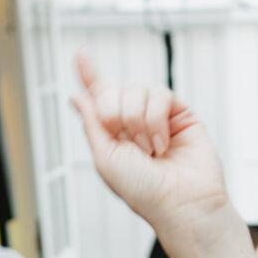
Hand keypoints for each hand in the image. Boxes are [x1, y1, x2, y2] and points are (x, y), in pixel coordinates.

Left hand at [68, 54, 228, 236]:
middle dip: (112, 111)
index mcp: (113, 134)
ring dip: (136, 119)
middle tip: (126, 139)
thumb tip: (77, 96)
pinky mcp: (179, 113)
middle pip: (113, 88)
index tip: (80, 55)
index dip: (89, 76)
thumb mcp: (105, 159)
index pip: (99, 98)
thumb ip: (91, 124)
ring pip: (135, 88)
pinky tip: (162, 143)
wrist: (179, 202)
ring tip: (149, 149)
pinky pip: (159, 94)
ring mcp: (157, 116)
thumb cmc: (143, 191)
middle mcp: (134, 121)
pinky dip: (155, 119)